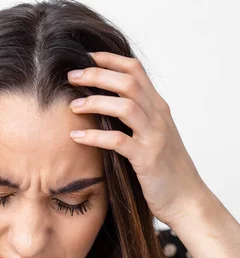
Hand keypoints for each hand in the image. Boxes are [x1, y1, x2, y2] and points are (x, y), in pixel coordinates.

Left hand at [67, 51, 207, 226]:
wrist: (186, 199)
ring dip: (95, 102)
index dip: (110, 60)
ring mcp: (154, 136)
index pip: (135, 70)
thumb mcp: (154, 138)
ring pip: (125, 105)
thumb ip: (137, 121)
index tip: (87, 58)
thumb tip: (107, 110)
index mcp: (158, 108)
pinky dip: (95, 137)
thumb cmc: (165, 171)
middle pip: (127, 82)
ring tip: (73, 106)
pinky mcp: (147, 158)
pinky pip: (118, 141)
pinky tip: (77, 137)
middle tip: (72, 76)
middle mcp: (158, 117)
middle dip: (97, 75)